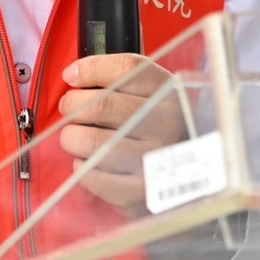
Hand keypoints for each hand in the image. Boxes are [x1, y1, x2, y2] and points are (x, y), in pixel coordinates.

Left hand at [58, 54, 186, 214]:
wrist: (191, 182)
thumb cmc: (156, 131)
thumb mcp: (153, 97)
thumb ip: (120, 81)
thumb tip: (73, 74)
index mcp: (169, 92)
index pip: (127, 69)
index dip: (92, 69)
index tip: (71, 75)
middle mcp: (166, 122)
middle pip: (102, 104)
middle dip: (73, 105)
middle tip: (68, 109)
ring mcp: (155, 158)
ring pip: (92, 141)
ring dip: (72, 138)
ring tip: (74, 138)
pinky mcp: (140, 191)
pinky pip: (93, 176)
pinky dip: (81, 167)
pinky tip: (87, 163)